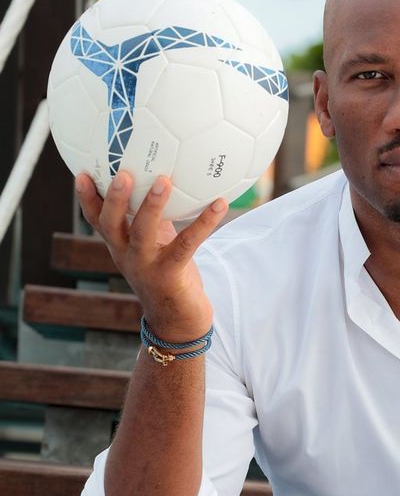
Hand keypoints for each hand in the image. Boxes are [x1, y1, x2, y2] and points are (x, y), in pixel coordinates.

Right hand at [75, 171, 225, 340]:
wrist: (177, 322)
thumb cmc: (167, 275)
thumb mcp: (154, 244)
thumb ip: (153, 219)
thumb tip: (164, 180)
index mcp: (119, 246)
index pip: (96, 220)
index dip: (87, 198)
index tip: (83, 173)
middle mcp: (127, 256)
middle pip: (111, 225)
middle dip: (114, 199)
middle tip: (122, 174)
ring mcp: (146, 267)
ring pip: (143, 233)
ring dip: (152, 206)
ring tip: (164, 181)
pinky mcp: (171, 275)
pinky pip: (187, 244)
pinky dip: (203, 223)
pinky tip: (219, 205)